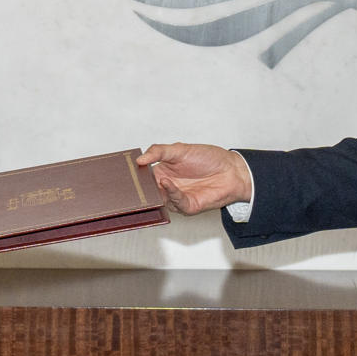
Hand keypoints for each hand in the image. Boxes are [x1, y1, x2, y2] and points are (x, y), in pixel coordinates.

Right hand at [136, 143, 253, 214]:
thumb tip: (140, 159)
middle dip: (139, 189)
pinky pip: (175, 202)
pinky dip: (170, 193)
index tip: (124, 172)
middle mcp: (168, 186)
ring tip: (147, 184)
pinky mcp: (187, 205)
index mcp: (163, 171)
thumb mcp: (180, 149)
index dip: (134, 174)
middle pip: (148, 191)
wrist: (232, 170)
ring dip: (153, 194)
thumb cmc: (210, 158)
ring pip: (159, 199)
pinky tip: (167, 183)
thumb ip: (158, 151)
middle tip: (129, 184)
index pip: (143, 176)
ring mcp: (177, 197)